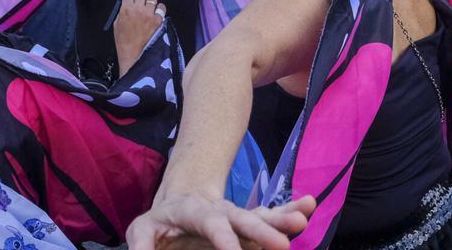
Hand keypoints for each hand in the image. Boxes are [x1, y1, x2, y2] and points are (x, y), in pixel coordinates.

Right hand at [113, 0, 165, 76]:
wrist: (134, 55)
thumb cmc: (124, 42)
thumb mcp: (116, 25)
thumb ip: (121, 12)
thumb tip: (126, 5)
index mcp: (126, 10)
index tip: (131, 0)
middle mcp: (138, 10)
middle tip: (140, 7)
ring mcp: (149, 14)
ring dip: (150, 3)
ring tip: (148, 10)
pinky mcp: (158, 20)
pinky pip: (161, 7)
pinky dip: (159, 9)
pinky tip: (156, 14)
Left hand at [126, 193, 314, 249]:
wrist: (177, 208)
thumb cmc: (158, 226)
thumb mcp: (143, 231)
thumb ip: (143, 245)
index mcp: (193, 211)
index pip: (210, 223)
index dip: (223, 239)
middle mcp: (220, 211)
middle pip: (241, 218)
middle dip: (262, 230)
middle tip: (282, 247)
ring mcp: (237, 218)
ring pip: (262, 217)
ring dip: (282, 220)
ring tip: (303, 220)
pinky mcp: (249, 227)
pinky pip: (272, 218)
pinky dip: (290, 213)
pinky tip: (308, 206)